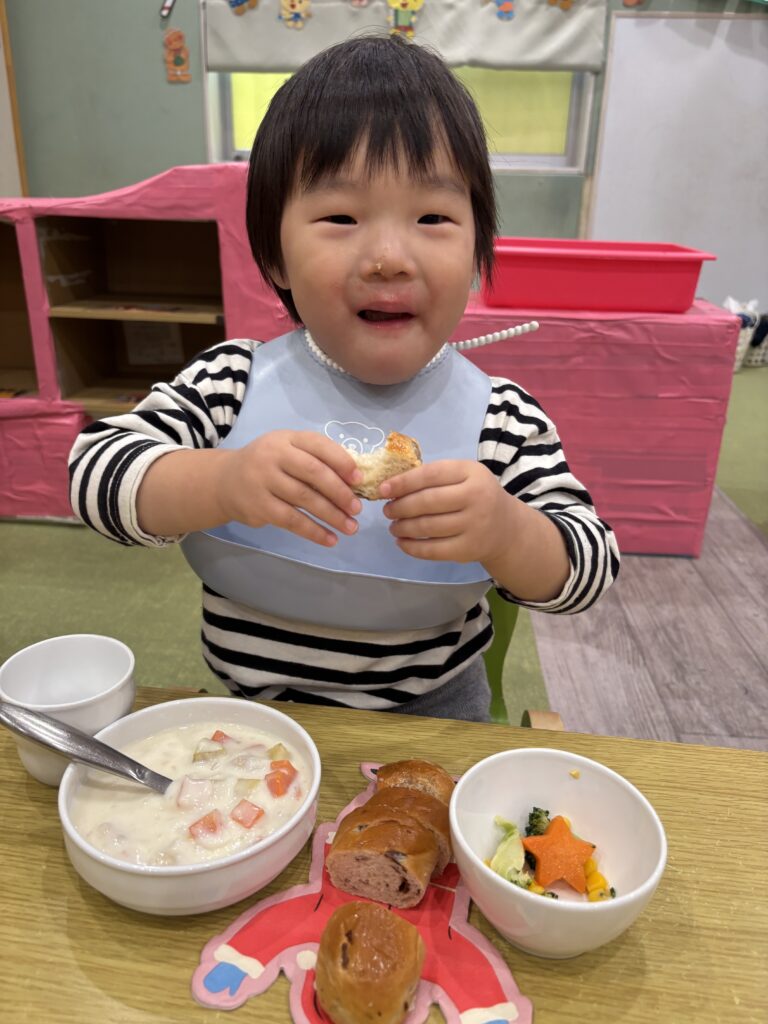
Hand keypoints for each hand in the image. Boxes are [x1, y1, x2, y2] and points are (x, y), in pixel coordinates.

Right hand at [218, 431, 361, 546]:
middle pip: (313, 472)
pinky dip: (313, 531)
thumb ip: (315, 459)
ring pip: (304, 499)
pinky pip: (292, 520)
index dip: (342, 461)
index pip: (318, 445)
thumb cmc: (267, 465)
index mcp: (286, 439)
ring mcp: (264, 481)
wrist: (224, 481)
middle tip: (358, 508)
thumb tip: (353, 482)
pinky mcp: (259, 506)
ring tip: (351, 527)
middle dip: (340, 492)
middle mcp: (274, 456)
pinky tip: (330, 539)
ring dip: (332, 515)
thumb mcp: (286, 451)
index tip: (359, 479)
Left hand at [379, 460, 513, 564]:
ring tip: (393, 526)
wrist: (506, 528)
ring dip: (403, 527)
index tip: (382, 490)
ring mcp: (474, 525)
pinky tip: (402, 542)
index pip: (431, 475)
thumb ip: (434, 477)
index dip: (403, 482)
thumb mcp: (464, 476)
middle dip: (400, 507)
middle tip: (387, 510)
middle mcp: (476, 497)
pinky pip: (433, 550)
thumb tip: (390, 486)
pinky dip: (412, 547)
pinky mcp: (468, 549)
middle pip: (427, 502)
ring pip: (427, 527)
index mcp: (472, 473)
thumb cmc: (476, 496)